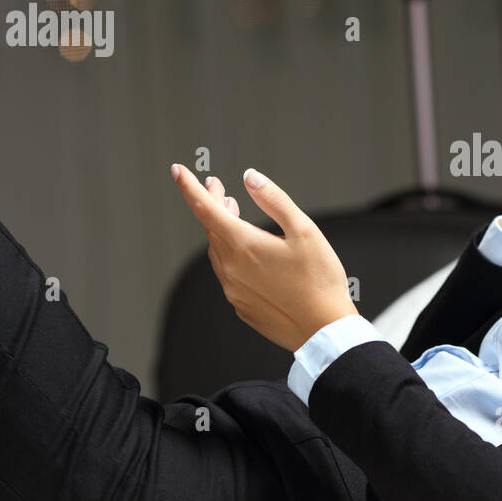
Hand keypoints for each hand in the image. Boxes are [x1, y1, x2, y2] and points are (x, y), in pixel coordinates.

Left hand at [170, 163, 358, 351]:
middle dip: (212, 203)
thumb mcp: (305, 230)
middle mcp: (231, 268)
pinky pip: (228, 274)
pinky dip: (230, 254)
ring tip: (232, 213)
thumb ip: (274, 200)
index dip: (190, 187)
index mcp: (244, 245)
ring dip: (221, 229)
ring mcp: (234, 290)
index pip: (205, 209)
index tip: (178, 171)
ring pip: (218, 251)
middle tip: (217, 186)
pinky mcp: (241, 306)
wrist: (323, 329)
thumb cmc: (319, 280)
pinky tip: (247, 252)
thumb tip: (250, 178)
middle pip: (211, 228)